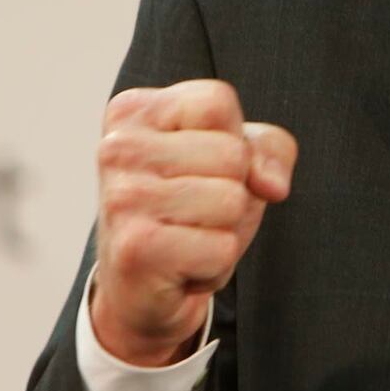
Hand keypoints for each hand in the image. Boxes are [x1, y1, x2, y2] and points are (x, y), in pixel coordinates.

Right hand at [89, 80, 296, 366]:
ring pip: (232, 200)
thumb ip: (270, 150)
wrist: (141, 288)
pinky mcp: (135, 248)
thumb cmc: (190, 209)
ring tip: (189, 237)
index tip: (200, 166)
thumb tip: (272, 185)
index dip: (233, 140)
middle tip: (194, 211)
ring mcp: (122, 198)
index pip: (218, 102)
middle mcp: (117, 148)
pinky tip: (182, 266)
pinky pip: (223, 247)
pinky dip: (216, 264)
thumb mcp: (238, 161)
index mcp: (133, 112)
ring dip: (225, 229)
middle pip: (232, 153)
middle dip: (233, 190)